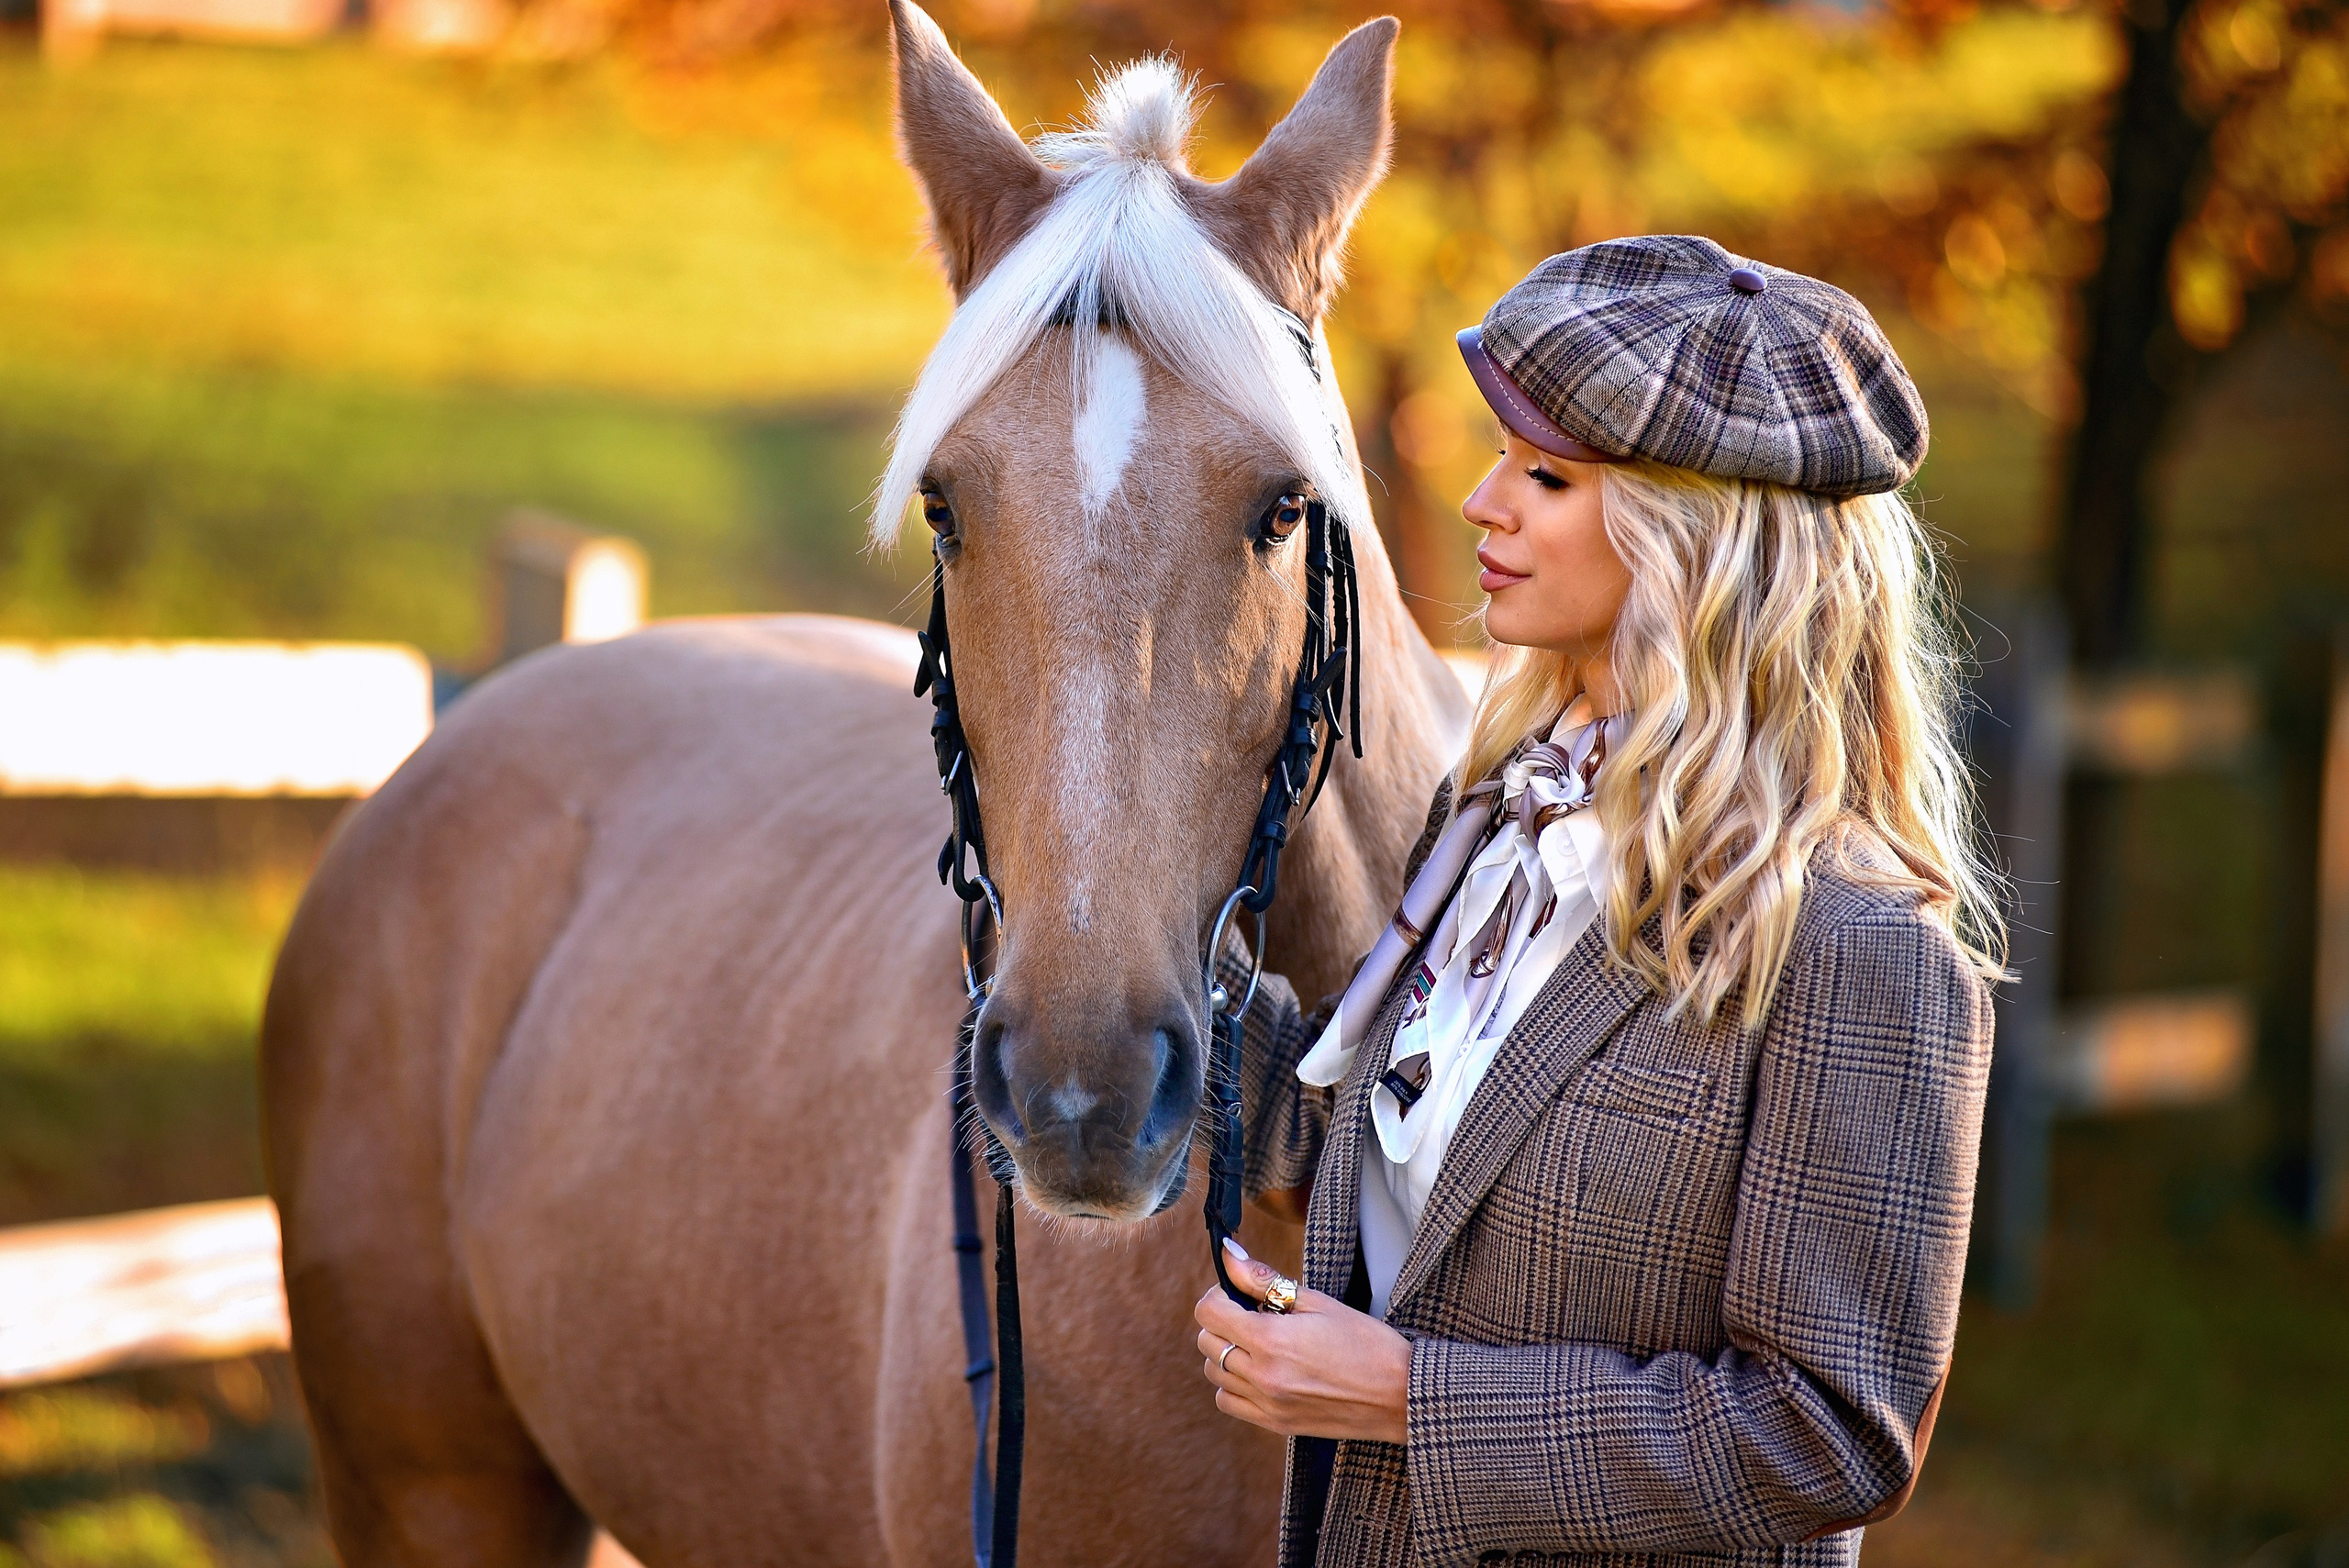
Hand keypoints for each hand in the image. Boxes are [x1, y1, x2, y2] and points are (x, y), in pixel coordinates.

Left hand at [1194, 1238, 1411, 1444]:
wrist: (1399, 1394)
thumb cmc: (1365, 1342)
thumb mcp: (1317, 1302)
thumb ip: (1265, 1281)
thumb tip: (1229, 1256)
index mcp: (1270, 1340)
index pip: (1208, 1313)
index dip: (1218, 1296)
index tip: (1238, 1294)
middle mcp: (1261, 1376)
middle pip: (1207, 1342)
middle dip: (1223, 1322)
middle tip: (1254, 1315)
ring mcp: (1266, 1404)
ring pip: (1214, 1373)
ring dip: (1226, 1353)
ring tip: (1259, 1343)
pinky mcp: (1274, 1424)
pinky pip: (1229, 1402)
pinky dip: (1234, 1385)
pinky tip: (1260, 1371)